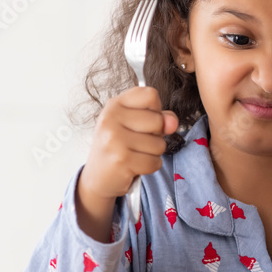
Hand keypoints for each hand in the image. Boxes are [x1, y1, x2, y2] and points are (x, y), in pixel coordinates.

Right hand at [80, 86, 178, 201]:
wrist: (98, 177)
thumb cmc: (119, 147)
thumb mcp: (135, 125)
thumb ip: (158, 118)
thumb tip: (172, 123)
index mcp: (114, 105)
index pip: (150, 95)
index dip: (155, 110)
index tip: (142, 121)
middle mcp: (111, 118)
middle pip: (158, 120)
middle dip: (156, 136)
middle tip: (136, 142)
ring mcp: (114, 139)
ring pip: (159, 144)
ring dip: (153, 153)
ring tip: (135, 154)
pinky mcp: (121, 160)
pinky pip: (154, 162)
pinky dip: (150, 167)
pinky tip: (135, 165)